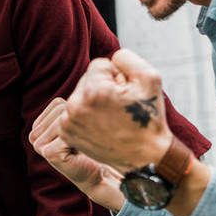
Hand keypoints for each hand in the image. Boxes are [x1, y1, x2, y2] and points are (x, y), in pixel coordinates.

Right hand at [30, 98, 125, 210]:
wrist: (99, 174)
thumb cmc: (93, 146)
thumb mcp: (81, 120)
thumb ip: (77, 102)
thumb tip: (94, 70)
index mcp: (37, 126)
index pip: (59, 103)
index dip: (77, 114)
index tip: (82, 132)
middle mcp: (34, 136)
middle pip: (62, 110)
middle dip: (80, 121)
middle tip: (85, 141)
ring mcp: (39, 145)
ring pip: (65, 119)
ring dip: (82, 130)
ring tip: (84, 145)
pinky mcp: (48, 152)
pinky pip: (68, 131)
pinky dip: (82, 139)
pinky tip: (82, 151)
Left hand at [59, 49, 172, 171]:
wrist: (145, 156)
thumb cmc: (149, 117)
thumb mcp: (150, 77)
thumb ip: (126, 58)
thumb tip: (109, 60)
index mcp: (94, 90)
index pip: (99, 65)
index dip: (117, 76)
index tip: (125, 93)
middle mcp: (76, 105)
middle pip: (87, 79)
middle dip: (103, 87)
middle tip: (119, 107)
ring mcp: (68, 121)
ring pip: (80, 95)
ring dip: (94, 100)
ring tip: (111, 116)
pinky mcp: (66, 132)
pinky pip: (74, 110)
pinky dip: (86, 113)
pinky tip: (101, 124)